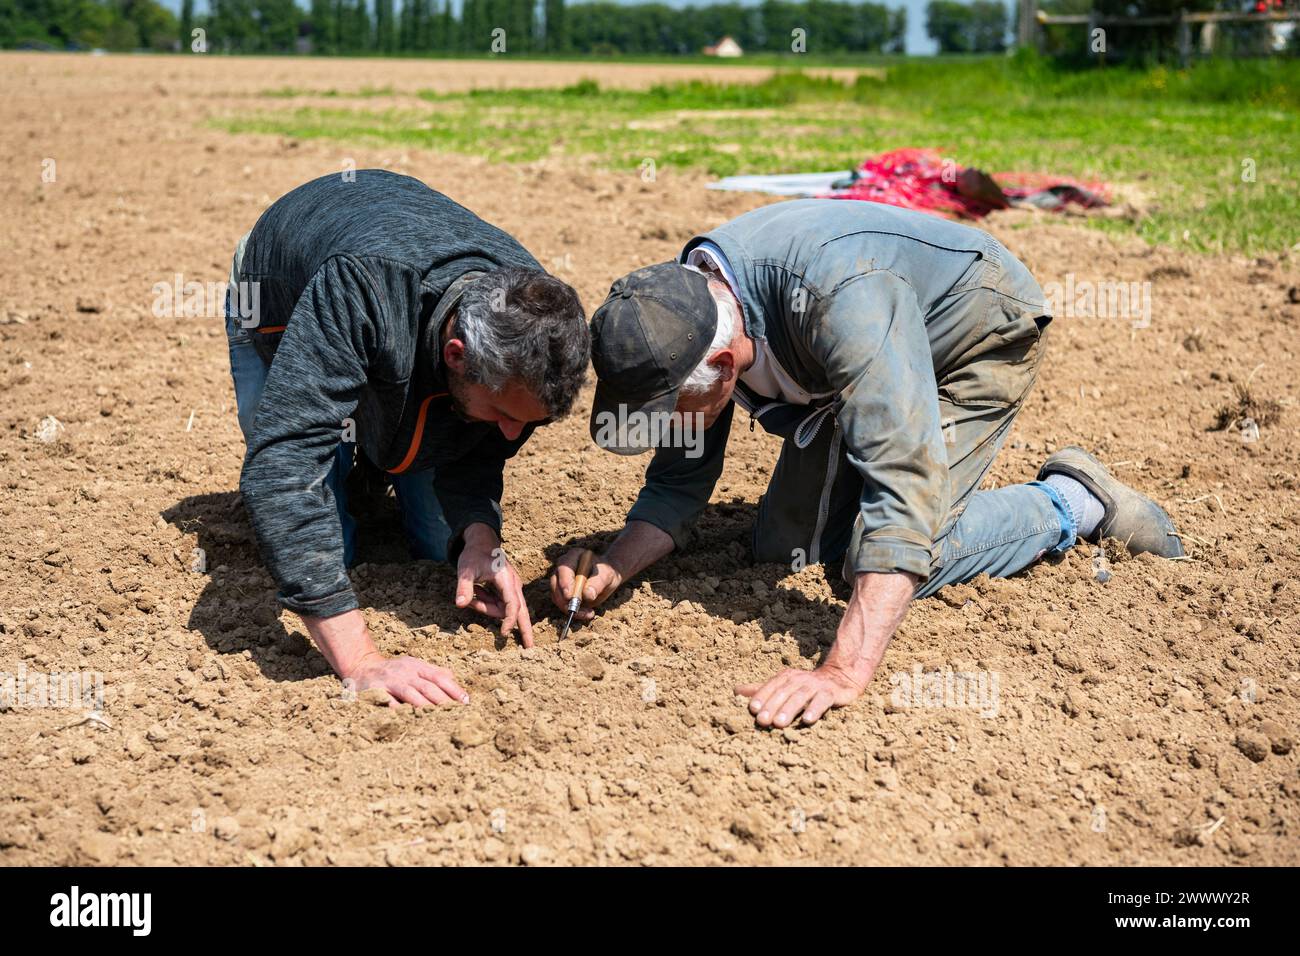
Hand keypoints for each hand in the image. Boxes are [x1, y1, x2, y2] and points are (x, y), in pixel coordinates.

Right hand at [348, 651, 468, 707]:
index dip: (453, 689)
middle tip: (456, 714)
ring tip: (438, 718)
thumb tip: (454, 680)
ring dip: (425, 707)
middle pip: (427, 687)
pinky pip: (388, 703)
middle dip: (443, 701)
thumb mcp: (414, 666)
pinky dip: (399, 711)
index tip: (466, 702)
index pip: (439, 677)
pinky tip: (409, 720)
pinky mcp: (375, 691)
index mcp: (416, 666)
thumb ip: (433, 672)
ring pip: (411, 694)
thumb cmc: (393, 671)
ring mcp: (390, 681)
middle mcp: (404, 672)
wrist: (361, 667)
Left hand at [455, 523, 533, 647]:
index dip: (509, 620)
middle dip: (525, 629)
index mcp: (506, 579)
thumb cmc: (474, 554)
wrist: (482, 541)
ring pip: (504, 608)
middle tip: (530, 647)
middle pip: (522, 610)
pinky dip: (488, 604)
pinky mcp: (507, 589)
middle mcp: (513, 584)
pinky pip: (500, 604)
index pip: (512, 604)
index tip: (503, 633)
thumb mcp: (465, 569)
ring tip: (472, 595)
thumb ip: (464, 587)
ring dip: (487, 608)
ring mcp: (512, 587)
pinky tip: (477, 593)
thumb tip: (459, 604)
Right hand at [548, 548, 622, 621]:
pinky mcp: (562, 593)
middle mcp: (563, 569)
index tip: (570, 596)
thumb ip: (598, 583)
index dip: (564, 583)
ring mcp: (560, 581)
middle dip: (564, 599)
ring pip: (556, 597)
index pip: (564, 569)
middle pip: (555, 584)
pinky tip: (586, 614)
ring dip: (569, 608)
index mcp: (573, 557)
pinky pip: (562, 604)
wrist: (606, 578)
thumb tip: (587, 595)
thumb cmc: (606, 572)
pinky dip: (573, 612)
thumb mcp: (607, 575)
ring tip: (587, 613)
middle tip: (576, 610)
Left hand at [735, 664, 866, 727]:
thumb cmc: (806, 687)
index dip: (761, 696)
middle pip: (784, 692)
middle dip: (772, 706)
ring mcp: (816, 685)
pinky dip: (815, 709)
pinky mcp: (832, 693)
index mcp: (786, 677)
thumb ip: (762, 690)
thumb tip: (735, 691)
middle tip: (761, 721)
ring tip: (779, 723)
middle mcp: (800, 679)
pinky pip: (823, 701)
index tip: (751, 709)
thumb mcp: (784, 686)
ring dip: (789, 709)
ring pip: (801, 696)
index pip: (771, 686)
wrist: (840, 678)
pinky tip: (807, 720)